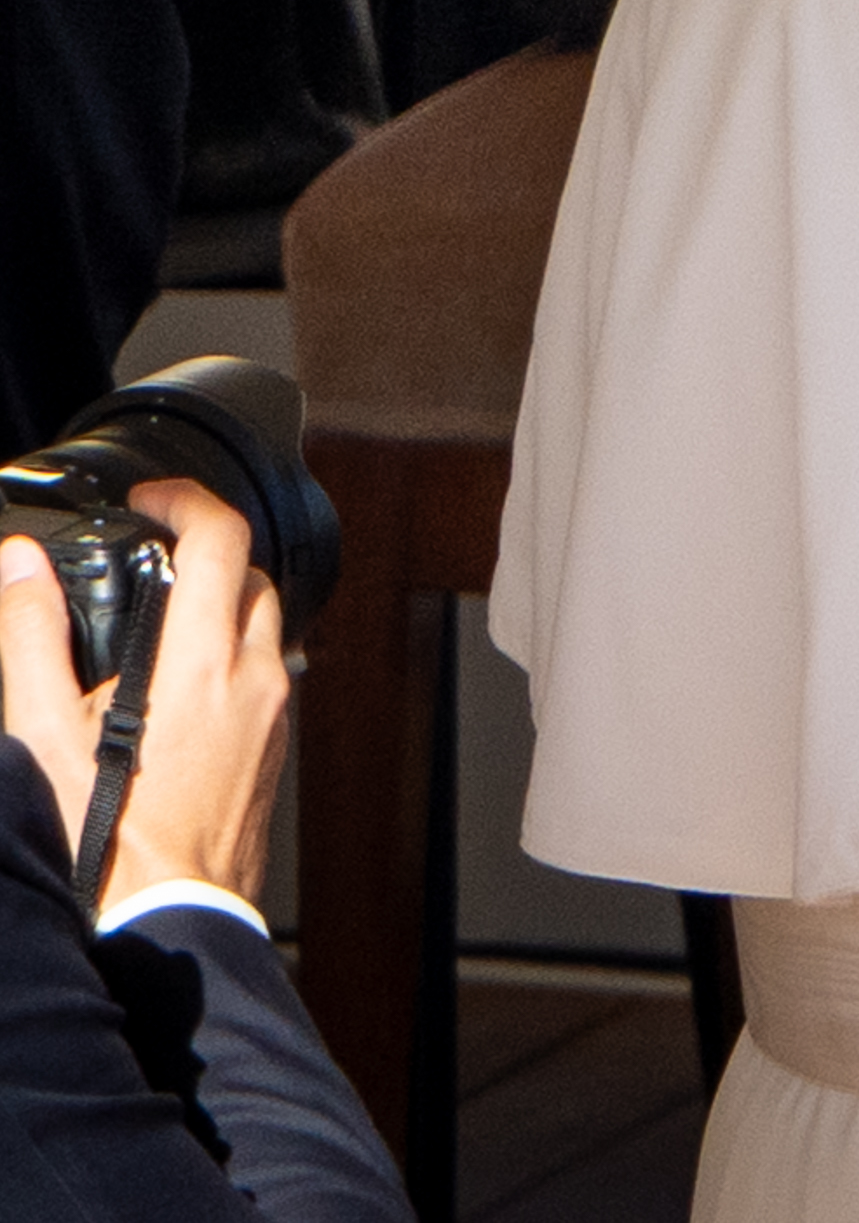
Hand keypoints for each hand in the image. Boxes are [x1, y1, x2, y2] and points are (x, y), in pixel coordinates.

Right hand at [0, 482, 293, 911]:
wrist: (166, 917)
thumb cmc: (105, 840)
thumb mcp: (44, 731)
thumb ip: (30, 636)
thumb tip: (20, 566)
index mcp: (204, 662)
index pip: (223, 538)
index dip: (187, 500)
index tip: (151, 499)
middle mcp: (255, 679)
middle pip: (252, 576)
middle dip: (206, 552)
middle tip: (150, 557)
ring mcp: (274, 714)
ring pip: (265, 625)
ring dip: (220, 606)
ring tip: (155, 623)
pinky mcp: (276, 748)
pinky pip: (265, 674)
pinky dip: (230, 655)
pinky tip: (176, 685)